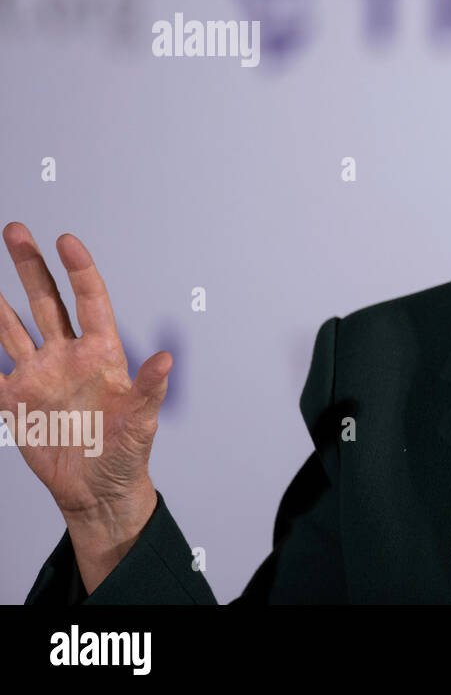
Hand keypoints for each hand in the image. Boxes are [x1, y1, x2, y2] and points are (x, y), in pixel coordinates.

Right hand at [0, 223, 169, 527]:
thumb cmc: (126, 453)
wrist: (98, 489)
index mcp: (102, 355)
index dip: (79, 270)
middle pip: (45, 302)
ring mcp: (38, 376)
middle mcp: (67, 356)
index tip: (66, 239)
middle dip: (30, 266)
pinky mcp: (14, 401)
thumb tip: (167, 359)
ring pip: (11, 328)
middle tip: (15, 229)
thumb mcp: (142, 422)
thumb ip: (150, 389)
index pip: (89, 301)